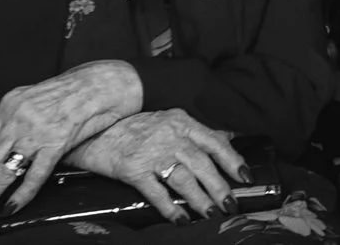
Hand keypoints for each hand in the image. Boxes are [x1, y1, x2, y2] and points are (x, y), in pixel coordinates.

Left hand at [0, 59, 140, 221]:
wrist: (104, 82)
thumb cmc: (67, 90)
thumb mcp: (25, 97)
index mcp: (8, 105)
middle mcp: (18, 117)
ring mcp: (37, 130)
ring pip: (4, 171)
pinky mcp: (58, 142)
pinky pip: (35, 174)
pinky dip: (21, 195)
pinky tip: (10, 208)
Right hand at [64, 109, 245, 224]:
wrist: (94, 130)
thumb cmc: (134, 127)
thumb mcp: (169, 120)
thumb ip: (197, 131)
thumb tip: (226, 137)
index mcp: (182, 122)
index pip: (215, 142)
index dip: (233, 160)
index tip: (246, 177)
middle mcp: (170, 135)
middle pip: (202, 163)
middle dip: (220, 186)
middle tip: (232, 204)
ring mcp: (152, 153)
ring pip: (183, 179)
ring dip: (199, 199)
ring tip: (211, 214)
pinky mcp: (133, 170)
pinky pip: (156, 192)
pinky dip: (170, 208)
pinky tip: (181, 219)